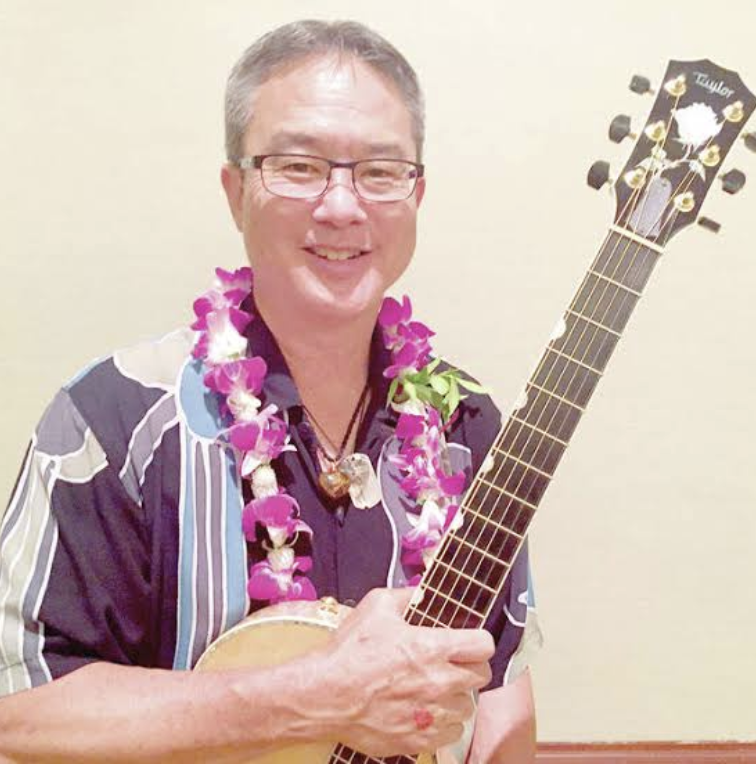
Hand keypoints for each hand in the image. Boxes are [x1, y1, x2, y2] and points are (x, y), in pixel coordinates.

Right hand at [319, 588, 493, 757]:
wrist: (323, 694)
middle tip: (452, 663)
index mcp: (432, 647)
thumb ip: (406, 595)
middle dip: (470, 666)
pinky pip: (450, 734)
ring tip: (434, 688)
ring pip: (467, 707)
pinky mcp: (418, 739)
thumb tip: (421, 591)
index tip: (469, 641)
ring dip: (455, 696)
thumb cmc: (348, 652)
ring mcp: (430, 714)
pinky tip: (425, 711)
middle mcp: (438, 682)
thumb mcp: (376, 606)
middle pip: (481, 676)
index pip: (484, 645)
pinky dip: (442, 723)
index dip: (478, 640)